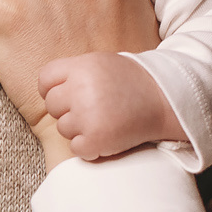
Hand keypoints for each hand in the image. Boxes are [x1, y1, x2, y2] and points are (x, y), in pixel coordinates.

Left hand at [37, 51, 185, 161]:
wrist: (166, 101)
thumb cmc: (131, 82)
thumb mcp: (102, 63)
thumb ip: (74, 71)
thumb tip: (46, 87)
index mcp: (82, 67)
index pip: (45, 79)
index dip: (52, 89)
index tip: (66, 95)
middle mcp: (82, 89)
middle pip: (52, 106)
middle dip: (67, 109)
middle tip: (92, 108)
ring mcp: (88, 115)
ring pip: (63, 128)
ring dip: (79, 128)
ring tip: (104, 119)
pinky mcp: (96, 139)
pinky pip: (76, 148)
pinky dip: (89, 147)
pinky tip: (106, 135)